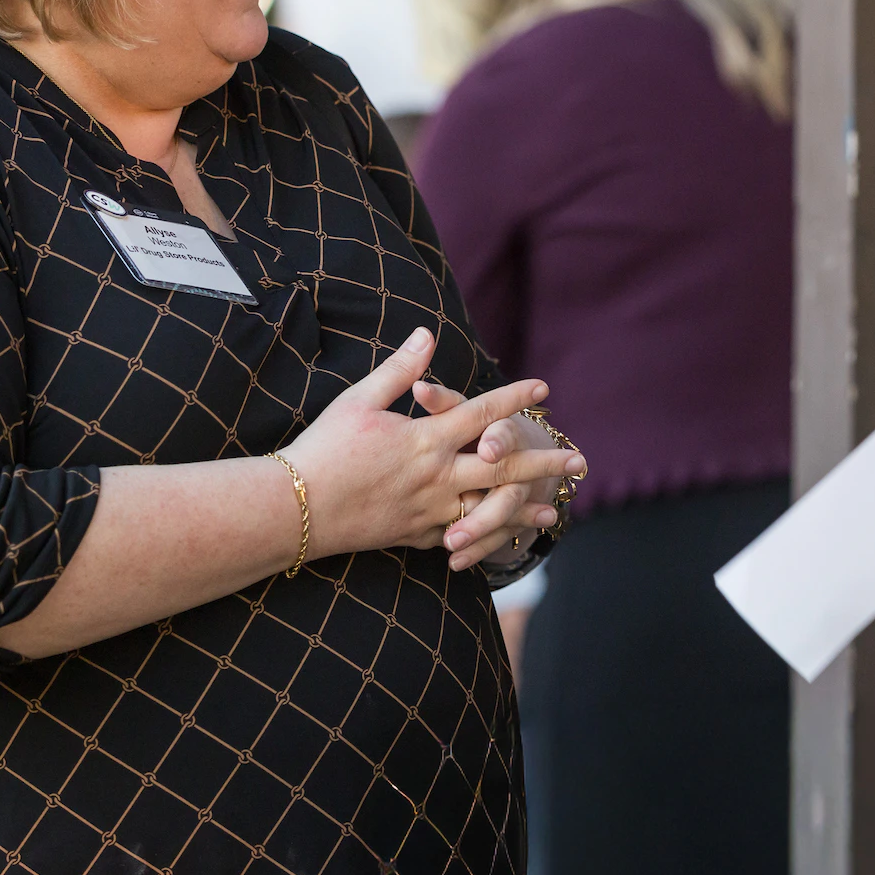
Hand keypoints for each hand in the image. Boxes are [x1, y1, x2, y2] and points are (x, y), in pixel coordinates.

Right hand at [281, 329, 585, 569]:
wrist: (294, 509)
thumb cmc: (323, 448)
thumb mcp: (359, 400)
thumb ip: (400, 370)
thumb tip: (428, 334)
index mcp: (424, 439)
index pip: (481, 414)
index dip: (514, 399)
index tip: (544, 390)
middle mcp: (435, 477)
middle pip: (502, 470)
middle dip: (543, 464)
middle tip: (580, 462)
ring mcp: (428, 511)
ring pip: (488, 512)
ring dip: (523, 511)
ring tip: (553, 513)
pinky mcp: (414, 536)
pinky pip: (458, 538)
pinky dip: (483, 539)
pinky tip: (500, 540)